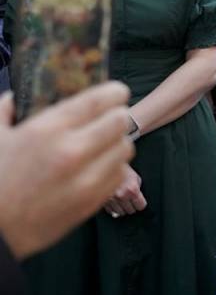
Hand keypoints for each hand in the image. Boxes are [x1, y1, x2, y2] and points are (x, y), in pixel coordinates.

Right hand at [0, 82, 133, 258]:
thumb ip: (6, 111)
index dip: (115, 92)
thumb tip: (16, 97)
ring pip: (125, 147)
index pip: (100, 100)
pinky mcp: (92, 202)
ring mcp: (86, 179)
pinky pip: (120, 174)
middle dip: (116, 116)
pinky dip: (113, 167)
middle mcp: (72, 152)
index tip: (116, 93)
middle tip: (107, 119)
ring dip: (116, 142)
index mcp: (48, 130)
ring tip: (102, 144)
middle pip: (120, 121)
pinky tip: (97, 167)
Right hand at [104, 166, 146, 217]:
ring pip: (120, 213)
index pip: (140, 206)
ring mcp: (112, 200)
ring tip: (121, 201)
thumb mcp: (134, 177)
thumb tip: (138, 198)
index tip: (139, 203)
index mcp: (132, 189)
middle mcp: (122, 196)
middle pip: (130, 211)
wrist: (104, 167)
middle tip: (129, 201)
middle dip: (131, 206)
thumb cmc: (121, 170)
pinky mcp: (103, 202)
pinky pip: (110, 211)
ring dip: (122, 208)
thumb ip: (138, 188)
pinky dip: (113, 208)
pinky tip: (114, 202)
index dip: (140, 204)